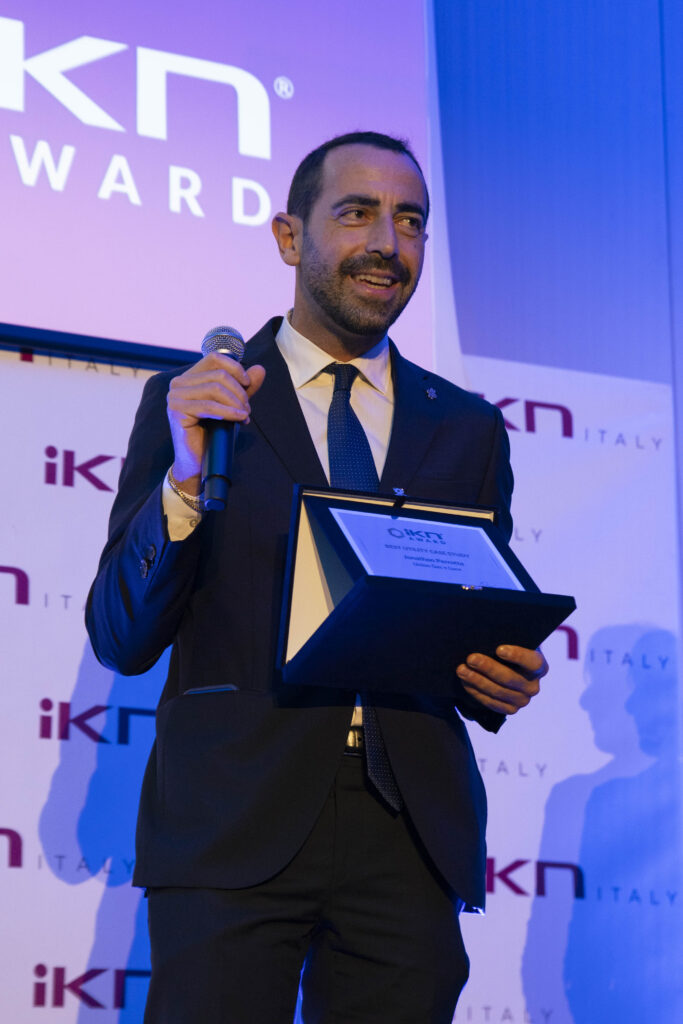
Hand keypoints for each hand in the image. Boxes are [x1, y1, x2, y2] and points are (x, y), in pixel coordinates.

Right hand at [167, 353, 265, 491]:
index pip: (214, 358)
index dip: (235, 368)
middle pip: (218, 374)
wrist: (198, 461)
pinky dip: (229, 412)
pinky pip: (209, 406)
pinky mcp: (176, 411)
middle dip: (239, 391)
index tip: (248, 384)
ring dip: (236, 402)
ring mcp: (175, 397)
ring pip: (215, 389)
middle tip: (248, 409)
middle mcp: (178, 383)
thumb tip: (260, 369)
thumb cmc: (214, 433)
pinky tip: (240, 419)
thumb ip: (244, 387)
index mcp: (189, 377)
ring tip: (244, 416)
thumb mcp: (232, 405)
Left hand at [456, 645, 547, 715]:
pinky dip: (476, 692)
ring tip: (461, 670)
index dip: (517, 656)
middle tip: (471, 658)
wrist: (507, 666)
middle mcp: (533, 686)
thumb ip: (506, 638)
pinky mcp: (510, 709)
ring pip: (497, 692)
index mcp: (539, 666)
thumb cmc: (508, 648)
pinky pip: (491, 703)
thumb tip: (487, 635)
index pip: (532, 662)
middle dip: (488, 668)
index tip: (499, 649)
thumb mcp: (513, 641)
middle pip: (510, 678)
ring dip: (477, 681)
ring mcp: (522, 700)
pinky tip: (465, 682)